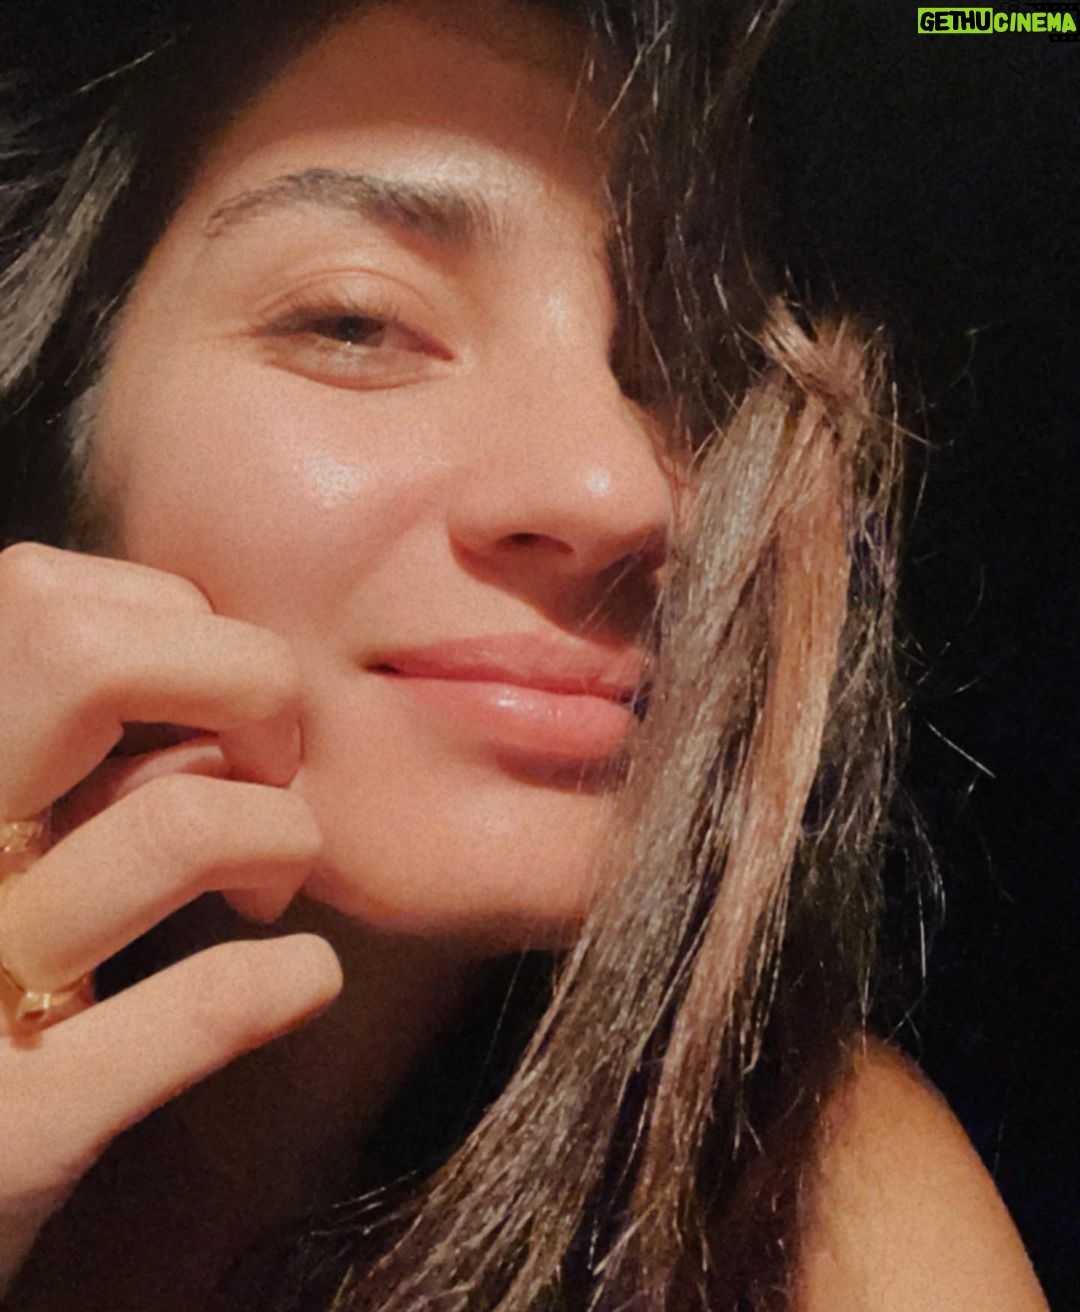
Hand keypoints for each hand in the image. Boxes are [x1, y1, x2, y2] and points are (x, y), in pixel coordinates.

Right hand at [0, 543, 342, 1290]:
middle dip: (242, 684)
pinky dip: (278, 981)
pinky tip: (304, 976)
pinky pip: (198, 1009)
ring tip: (272, 884)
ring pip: (172, 824)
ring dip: (278, 835)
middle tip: (270, 765)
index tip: (222, 703)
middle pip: (84, 653)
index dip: (182, 629)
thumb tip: (208, 655)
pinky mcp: (16, 1129)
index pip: (49, 596)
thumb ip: (51, 745)